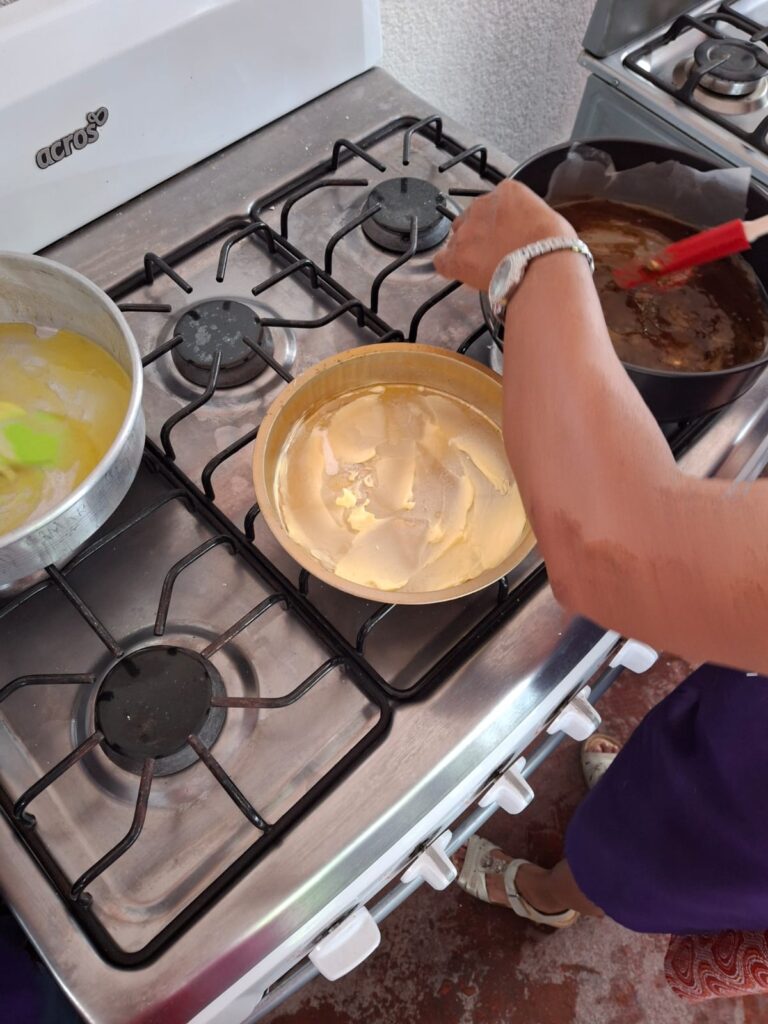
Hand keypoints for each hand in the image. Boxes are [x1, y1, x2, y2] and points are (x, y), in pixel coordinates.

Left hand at [434, 180, 574, 291]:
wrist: (544, 264)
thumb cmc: (553, 246)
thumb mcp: (546, 216)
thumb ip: (526, 217)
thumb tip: (523, 231)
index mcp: (506, 191)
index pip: (492, 203)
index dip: (497, 223)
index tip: (504, 235)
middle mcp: (481, 205)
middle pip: (471, 218)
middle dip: (479, 235)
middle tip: (493, 254)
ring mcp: (467, 231)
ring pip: (456, 239)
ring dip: (466, 250)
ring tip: (482, 268)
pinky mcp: (457, 255)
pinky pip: (442, 260)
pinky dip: (448, 266)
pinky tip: (459, 272)